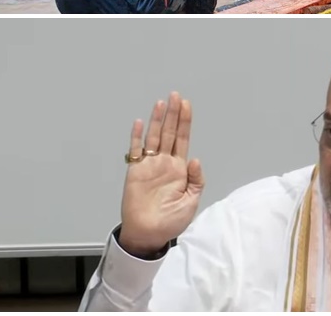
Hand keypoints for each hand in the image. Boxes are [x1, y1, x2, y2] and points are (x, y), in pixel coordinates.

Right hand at [118, 92, 203, 256]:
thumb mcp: (191, 201)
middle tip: (175, 96)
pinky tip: (138, 123)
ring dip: (157, 120)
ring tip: (161, 103)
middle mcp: (164, 163)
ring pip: (154, 137)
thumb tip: (195, 160)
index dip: (185, 122)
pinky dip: (135, 137)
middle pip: (170, 133)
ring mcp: (149, 166)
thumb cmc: (170, 220)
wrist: (149, 234)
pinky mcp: (135, 172)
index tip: (187, 105)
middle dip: (173, 114)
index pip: (183, 139)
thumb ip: (196, 179)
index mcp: (179, 169)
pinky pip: (135, 151)